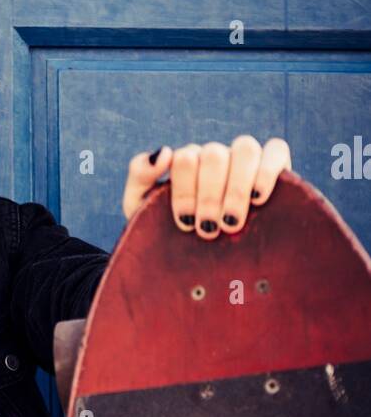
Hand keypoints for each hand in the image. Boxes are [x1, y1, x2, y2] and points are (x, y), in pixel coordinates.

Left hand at [122, 136, 291, 238]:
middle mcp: (217, 157)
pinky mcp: (275, 168)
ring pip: (245, 149)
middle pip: (215, 154)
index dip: (185, 191)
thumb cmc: (168, 235)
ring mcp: (245, 161)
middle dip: (210, 196)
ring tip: (231, 222)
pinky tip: (258, 198)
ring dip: (237, 187)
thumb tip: (164, 151)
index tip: (185, 224)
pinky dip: (267, 170)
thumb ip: (140, 176)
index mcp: (187, 162)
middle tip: (207, 229)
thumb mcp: (141, 208)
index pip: (186, 158)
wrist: (198, 267)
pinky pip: (276, 150)